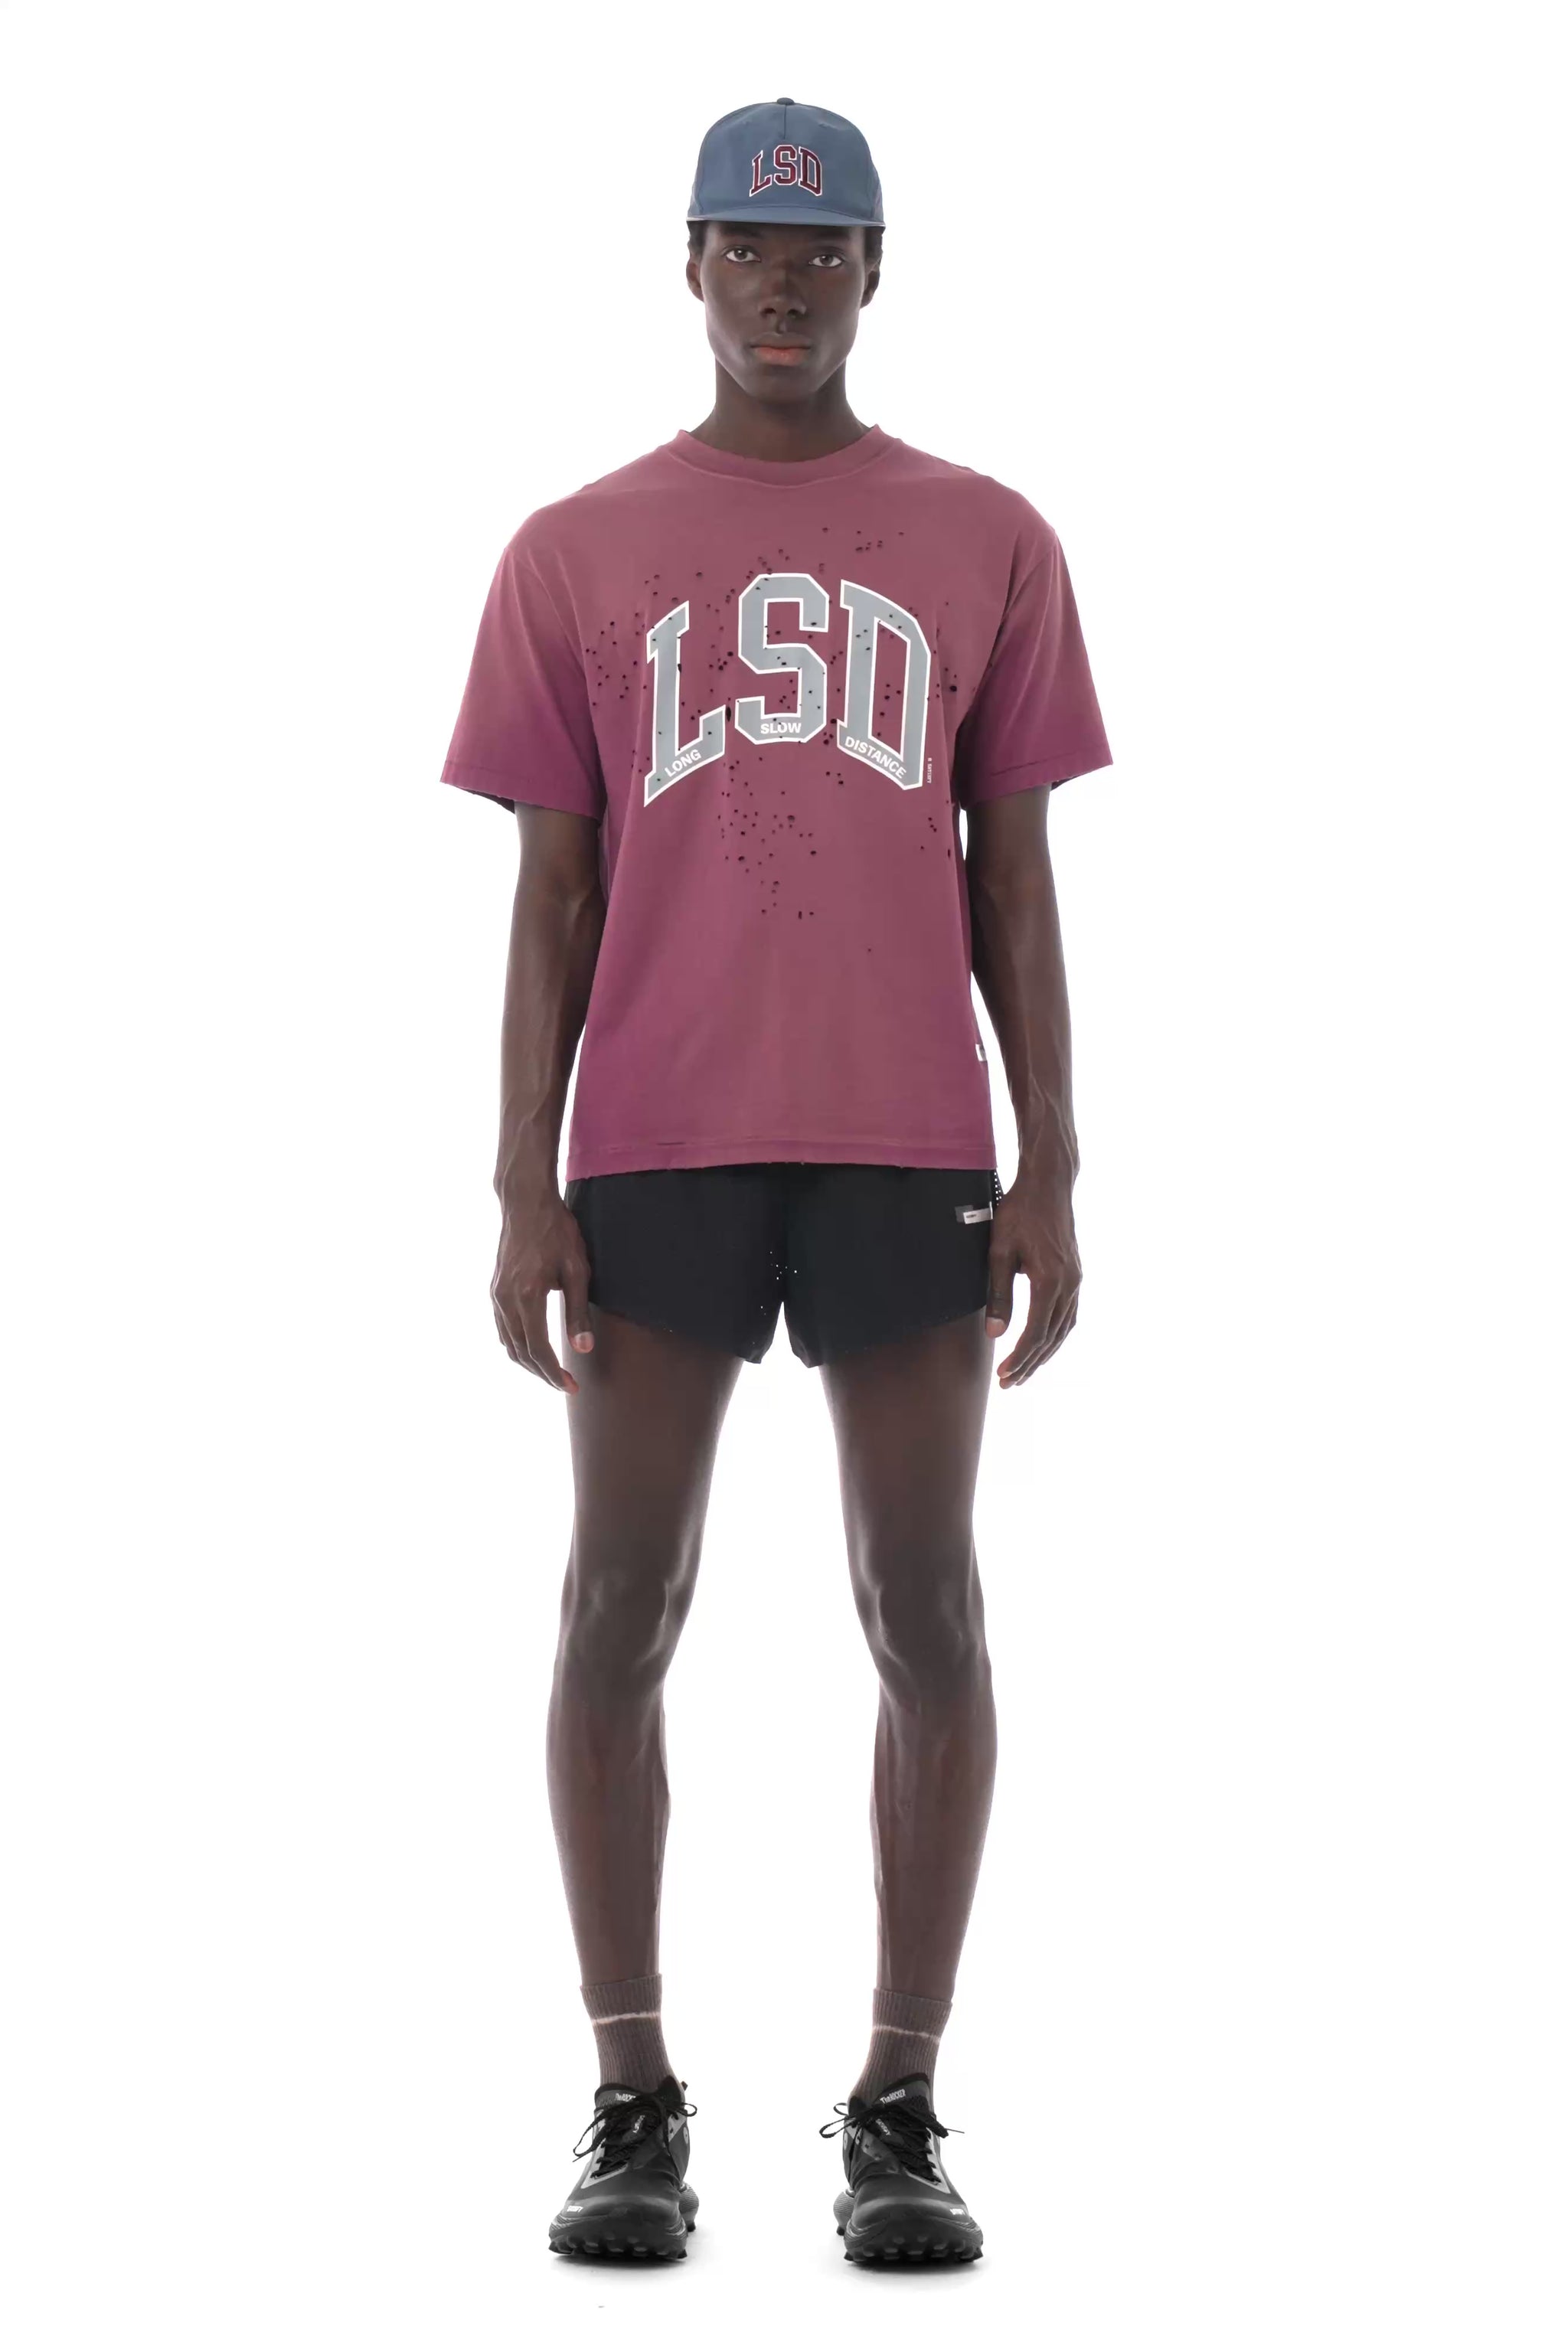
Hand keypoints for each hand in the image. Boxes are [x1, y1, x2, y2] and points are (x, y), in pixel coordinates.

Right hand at [490, 1191, 593, 1393]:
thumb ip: (578, 1312)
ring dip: (528, 1362)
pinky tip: (531, 1348)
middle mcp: (505, 1299)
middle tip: (564, 1385)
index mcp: (527, 1296)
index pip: (538, 1349)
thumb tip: (583, 1349)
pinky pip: (502, 1327)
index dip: (554, 1373)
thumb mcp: (576, 1270)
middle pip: (520, 1352)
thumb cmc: (556, 1232)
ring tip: (550, 1372)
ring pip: (508, 1343)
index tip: (571, 1386)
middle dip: (542, 1374)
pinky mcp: (495, 1288)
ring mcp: (496, 1294)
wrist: (526, 1203)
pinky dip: (516, 1345)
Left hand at [984, 1173, 1080, 1387]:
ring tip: (1024, 1371)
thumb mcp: (999, 1252)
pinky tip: (1043, 1344)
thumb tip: (995, 1333)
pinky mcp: (1076, 1275)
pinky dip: (1056, 1335)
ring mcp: (1077, 1280)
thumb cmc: (1019, 1212)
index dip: (1019, 1358)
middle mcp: (1070, 1284)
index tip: (1004, 1375)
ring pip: (1064, 1329)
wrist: (1049, 1185)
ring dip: (1045, 1353)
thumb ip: (998, 1295)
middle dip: (1030, 1364)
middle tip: (1009, 1384)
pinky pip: (1069, 1315)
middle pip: (1052, 1338)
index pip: (1036, 1332)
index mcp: (1050, 1280)